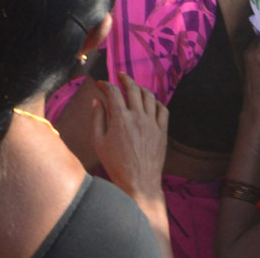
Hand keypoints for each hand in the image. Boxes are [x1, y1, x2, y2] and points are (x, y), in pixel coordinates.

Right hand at [91, 73, 168, 205]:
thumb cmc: (115, 165)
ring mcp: (152, 123)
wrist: (139, 183)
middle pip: (133, 88)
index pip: (113, 91)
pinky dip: (156, 102)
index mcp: (120, 118)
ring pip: (149, 96)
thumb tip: (97, 100)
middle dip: (125, 79)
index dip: (106, 84)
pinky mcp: (162, 132)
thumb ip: (97, 118)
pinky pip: (162, 109)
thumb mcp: (99, 142)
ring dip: (140, 88)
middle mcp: (137, 117)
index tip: (102, 84)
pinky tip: (151, 103)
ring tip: (135, 87)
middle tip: (120, 76)